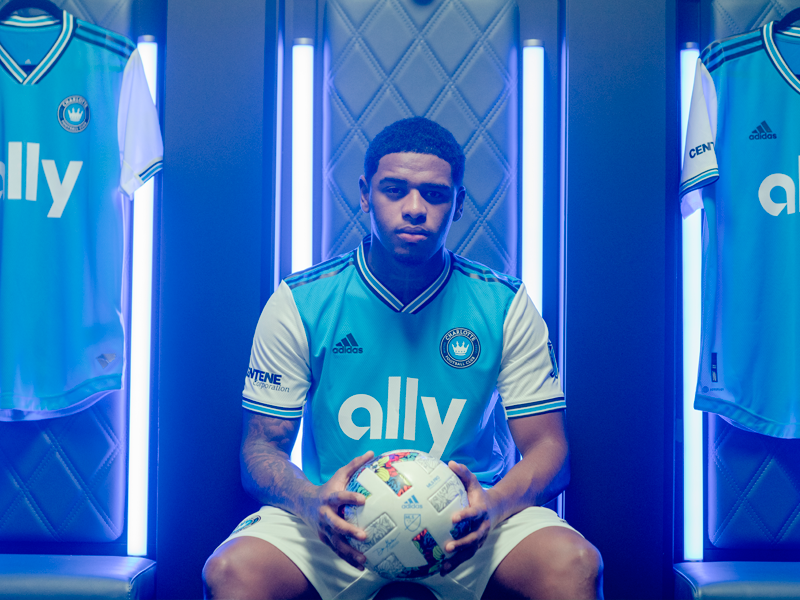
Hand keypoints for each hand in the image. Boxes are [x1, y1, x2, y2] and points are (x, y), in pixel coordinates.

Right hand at [300, 450, 373, 569]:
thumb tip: (372, 453)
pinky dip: (348, 559)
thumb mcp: (339, 475)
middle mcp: (325, 515)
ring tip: (364, 559)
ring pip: (336, 543)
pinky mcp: (325, 539)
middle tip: (364, 536)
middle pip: (336, 524)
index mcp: (329, 498)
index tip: (363, 500)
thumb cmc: (328, 487)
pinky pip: (337, 551)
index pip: (340, 497)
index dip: (350, 498)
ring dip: (349, 552)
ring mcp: (324, 529)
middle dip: (349, 531)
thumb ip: (354, 465)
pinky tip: (361, 566)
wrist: (303, 502)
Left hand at [440, 461, 496, 575]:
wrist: (495, 508)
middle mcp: (482, 526)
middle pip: (474, 537)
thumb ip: (463, 473)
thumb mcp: (473, 482)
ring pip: (470, 551)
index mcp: (481, 510)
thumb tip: (450, 463)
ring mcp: (480, 538)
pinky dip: (455, 564)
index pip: (474, 513)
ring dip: (458, 558)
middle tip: (448, 546)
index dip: (466, 516)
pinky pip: (466, 557)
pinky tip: (441, 571)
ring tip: (444, 564)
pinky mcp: (475, 546)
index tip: (454, 518)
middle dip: (462, 543)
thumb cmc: (478, 494)